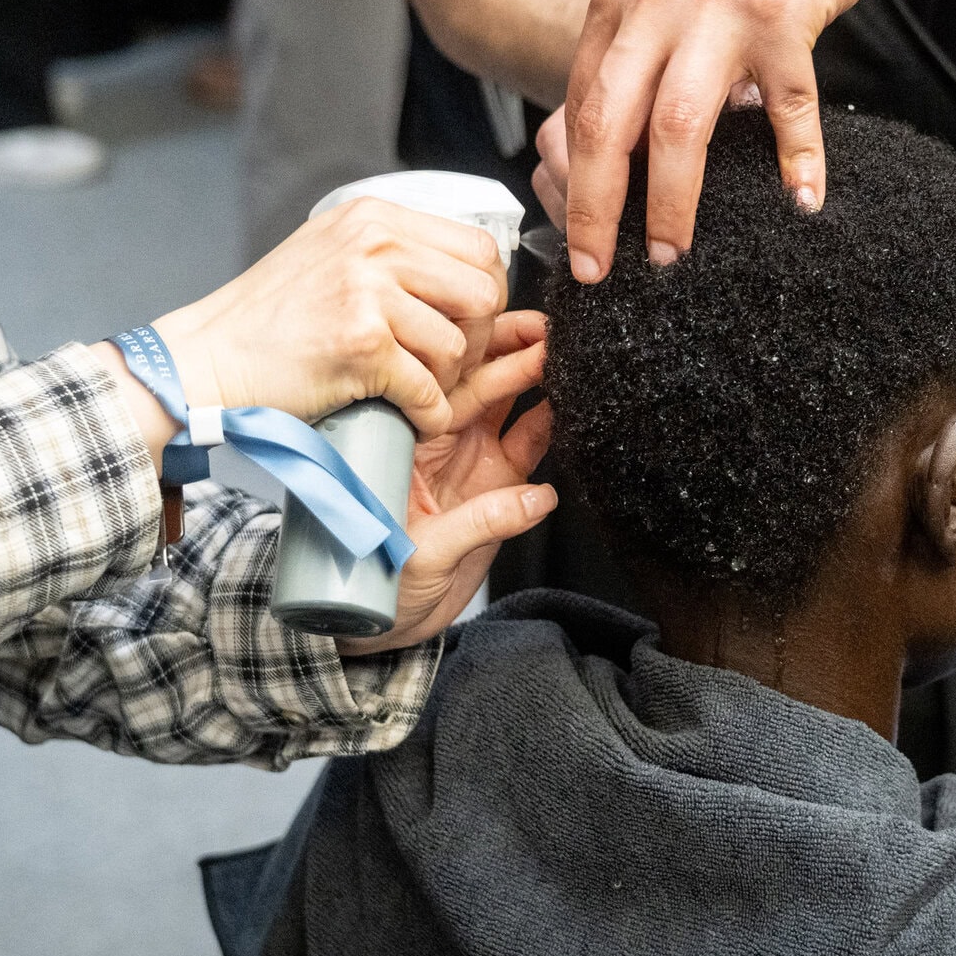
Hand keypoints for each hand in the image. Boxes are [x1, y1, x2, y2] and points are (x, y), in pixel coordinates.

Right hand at [150, 197, 508, 435]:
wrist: (207, 359)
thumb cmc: (269, 317)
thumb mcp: (332, 252)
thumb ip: (393, 252)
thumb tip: (466, 270)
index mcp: (375, 218)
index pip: (478, 248)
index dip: (486, 293)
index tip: (466, 323)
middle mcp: (376, 244)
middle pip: (482, 293)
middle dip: (476, 339)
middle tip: (449, 365)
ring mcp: (368, 292)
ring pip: (458, 346)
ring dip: (446, 381)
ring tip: (416, 389)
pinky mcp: (362, 345)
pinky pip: (428, 390)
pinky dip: (428, 414)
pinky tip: (411, 416)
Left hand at [337, 311, 555, 652]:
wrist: (386, 625)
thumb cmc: (380, 585)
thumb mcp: (425, 555)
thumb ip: (484, 523)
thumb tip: (539, 498)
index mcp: (408, 443)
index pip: (441, 385)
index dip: (474, 354)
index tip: (500, 332)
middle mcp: (440, 441)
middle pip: (480, 383)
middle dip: (515, 352)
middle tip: (551, 330)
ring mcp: (471, 458)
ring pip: (509, 404)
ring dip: (537, 377)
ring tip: (568, 352)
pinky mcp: (499, 483)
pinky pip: (530, 441)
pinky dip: (553, 421)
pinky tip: (575, 401)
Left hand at [549, 0, 902, 280]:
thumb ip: (639, 50)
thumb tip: (619, 142)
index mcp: (619, 0)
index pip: (578, 106)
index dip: (572, 181)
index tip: (575, 238)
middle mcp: (657, 2)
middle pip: (610, 124)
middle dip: (597, 208)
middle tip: (597, 268)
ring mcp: (719, 8)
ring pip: (681, 126)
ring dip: (674, 202)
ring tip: (674, 252)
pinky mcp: (784, 13)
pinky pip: (788, 107)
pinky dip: (797, 160)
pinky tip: (802, 200)